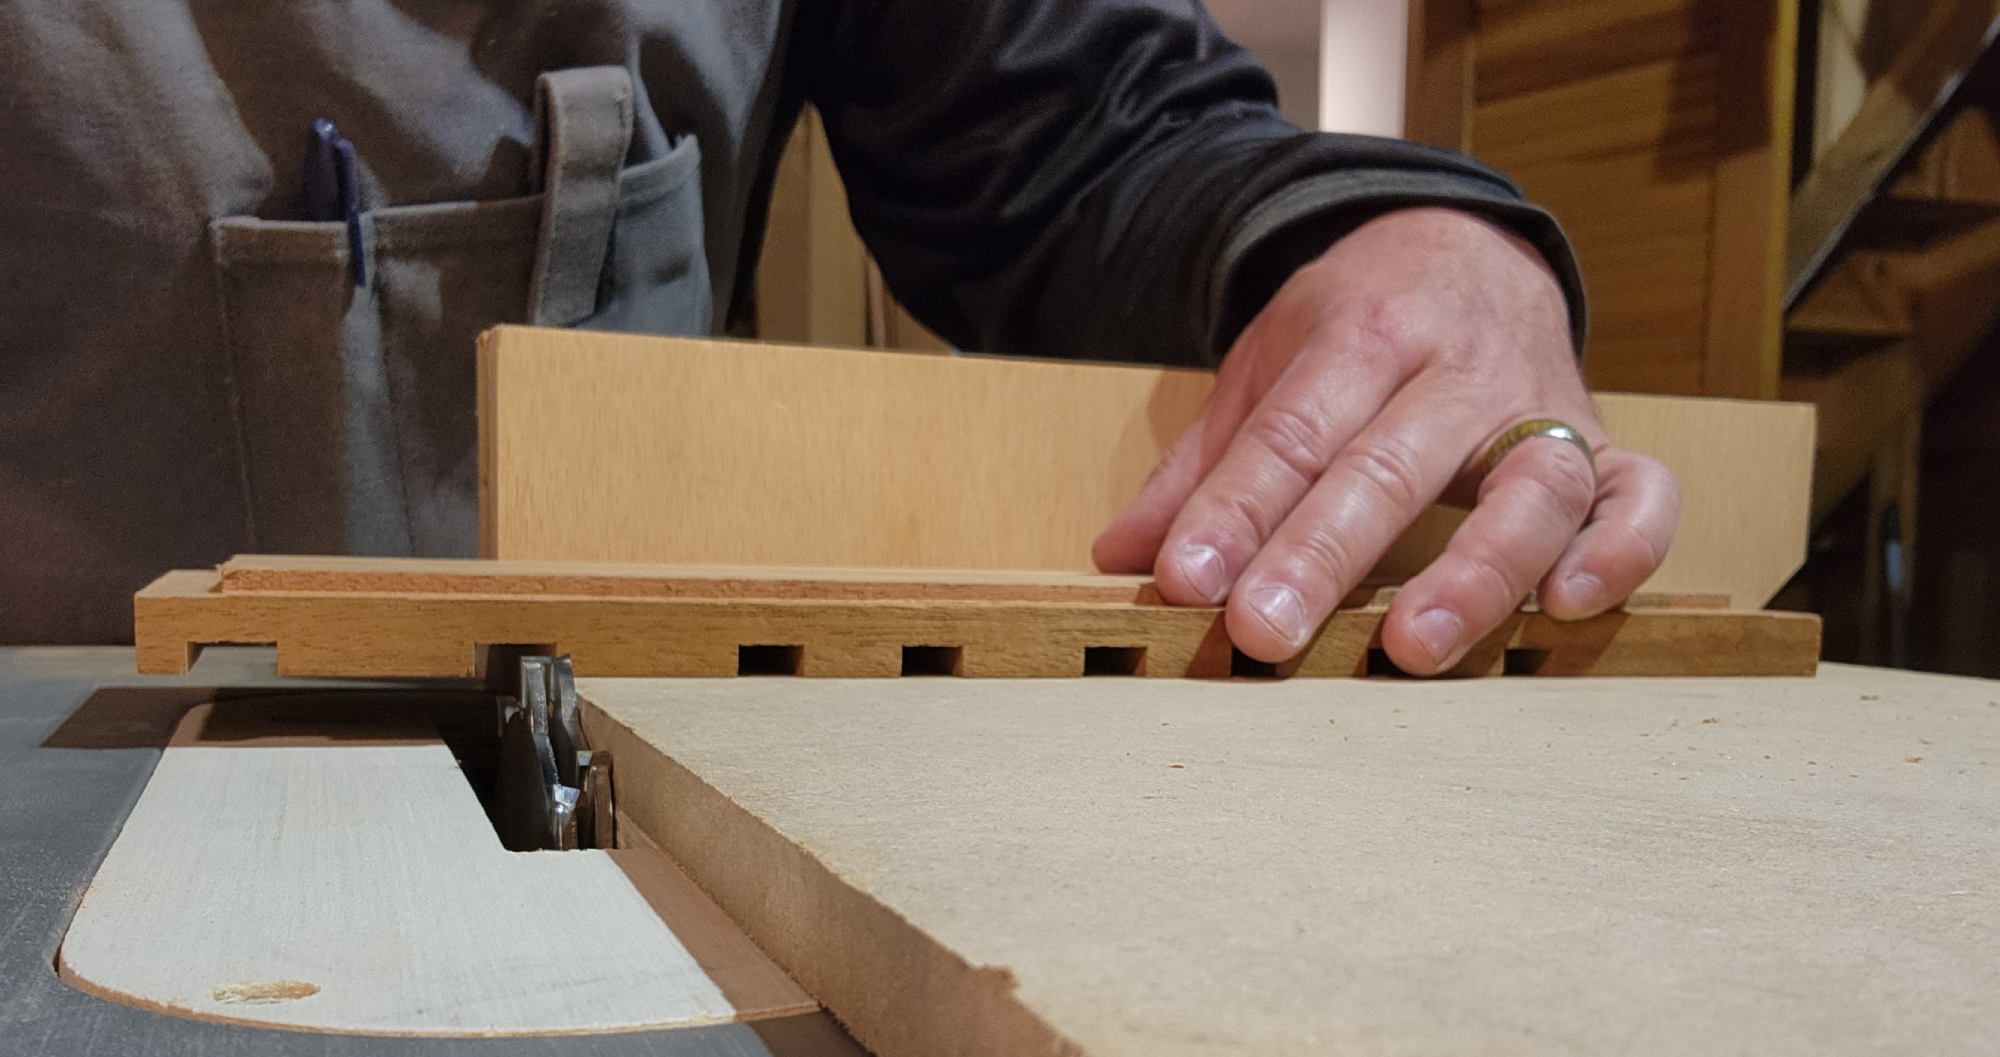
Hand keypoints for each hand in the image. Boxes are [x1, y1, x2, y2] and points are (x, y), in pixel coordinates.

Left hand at [1093, 207, 1679, 673]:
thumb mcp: (1264, 366)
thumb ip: (1201, 466)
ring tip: (1413, 651)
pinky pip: (1642, 494)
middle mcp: (1457, 366)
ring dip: (1474, 574)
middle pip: (1388, 464)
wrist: (1468, 247)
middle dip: (1321, 556)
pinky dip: (1622, 549)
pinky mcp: (1606, 443)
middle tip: (1263, 635)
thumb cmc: (1355, 328)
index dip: (1236, 510)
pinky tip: (1568, 607)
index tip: (1185, 583)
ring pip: (1525, 489)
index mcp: (1361, 330)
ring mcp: (1540, 405)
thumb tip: (1122, 557)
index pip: (1291, 431)